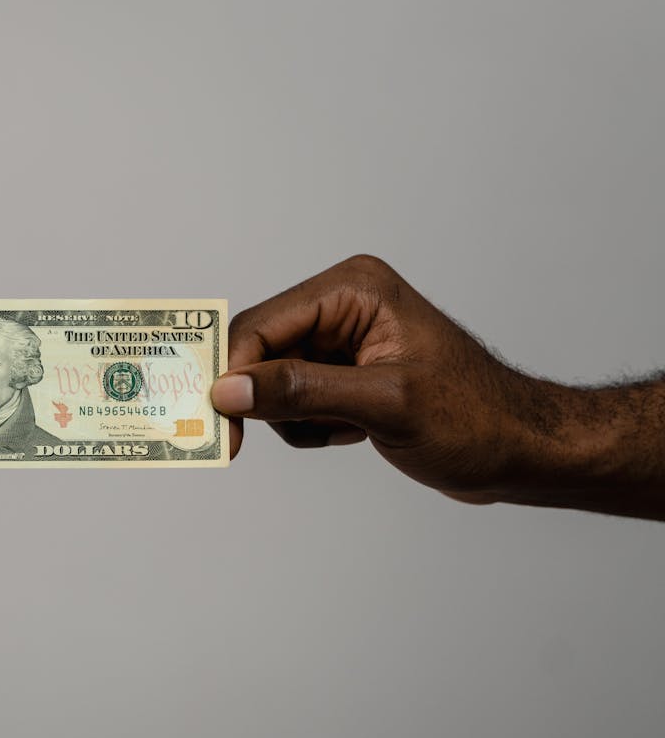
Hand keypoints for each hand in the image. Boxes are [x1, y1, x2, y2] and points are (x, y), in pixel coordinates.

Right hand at [210, 255, 594, 504]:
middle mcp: (342, 304)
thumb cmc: (475, 418)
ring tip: (342, 431)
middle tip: (242, 442)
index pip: (262, 325)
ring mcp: (343, 339)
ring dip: (293, 418)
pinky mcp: (345, 372)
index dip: (230, 373)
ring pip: (270, 380)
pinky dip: (309, 426)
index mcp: (353, 289)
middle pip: (259, 350)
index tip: (214, 422)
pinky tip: (350, 434)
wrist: (522, 449)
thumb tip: (228, 391)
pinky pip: (293, 399)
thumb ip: (301, 392)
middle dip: (260, 398)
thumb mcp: (384, 405)